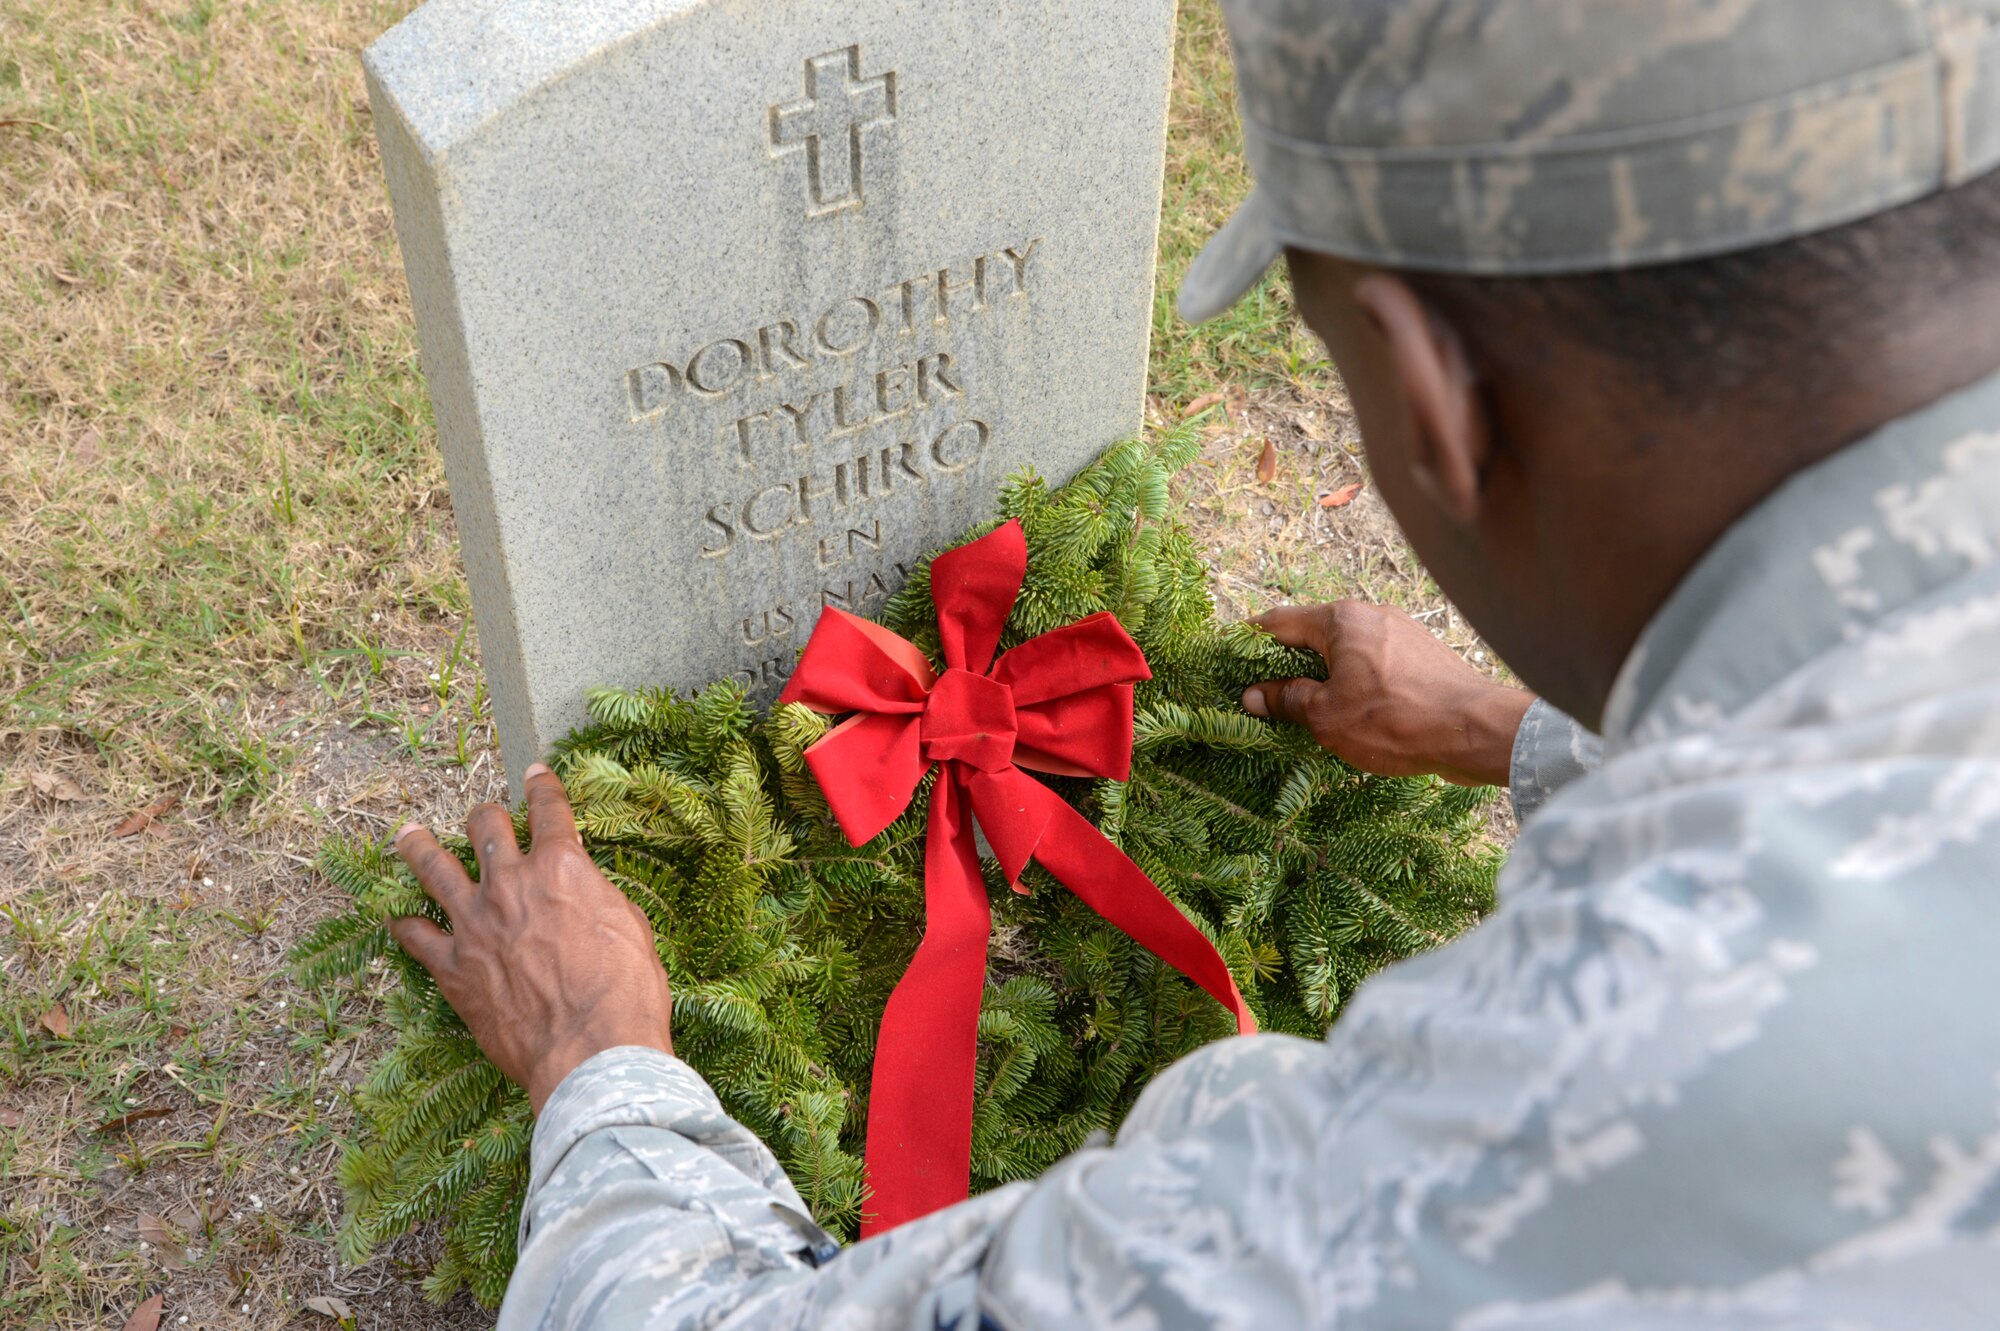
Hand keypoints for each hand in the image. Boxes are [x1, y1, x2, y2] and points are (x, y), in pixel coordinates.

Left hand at [389, 763, 673, 1113]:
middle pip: (486, 828)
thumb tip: (582, 891)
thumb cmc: (626, 992)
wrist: (590, 1050)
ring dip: (419, 846)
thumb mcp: (629, 926)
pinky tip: (394, 915)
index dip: (543, 786)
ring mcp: (474, 923)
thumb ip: (595, 896)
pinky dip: (404, 922)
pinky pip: (414, 936)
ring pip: (433, 867)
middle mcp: (510, 883)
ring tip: (407, 834)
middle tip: (483, 816)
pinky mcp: (452, 968)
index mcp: (561, 867)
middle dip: (485, 815)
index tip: (534, 773)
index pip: (549, 810)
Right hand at [1242, 602, 1533, 786]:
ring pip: (1346, 650)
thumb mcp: (1326, 717)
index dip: (1250, 641)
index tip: (1231, 657)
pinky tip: (1351, 710)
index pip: (1279, 622)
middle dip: (1287, 662)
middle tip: (1264, 691)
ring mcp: (1401, 632)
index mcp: (1341, 620)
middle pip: (1314, 633)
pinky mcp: (1423, 655)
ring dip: (1322, 674)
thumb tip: (1254, 695)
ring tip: (1306, 707)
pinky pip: (1374, 662)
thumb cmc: (1394, 721)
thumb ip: (1287, 701)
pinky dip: (1353, 680)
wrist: (1474, 731)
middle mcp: (1371, 615)